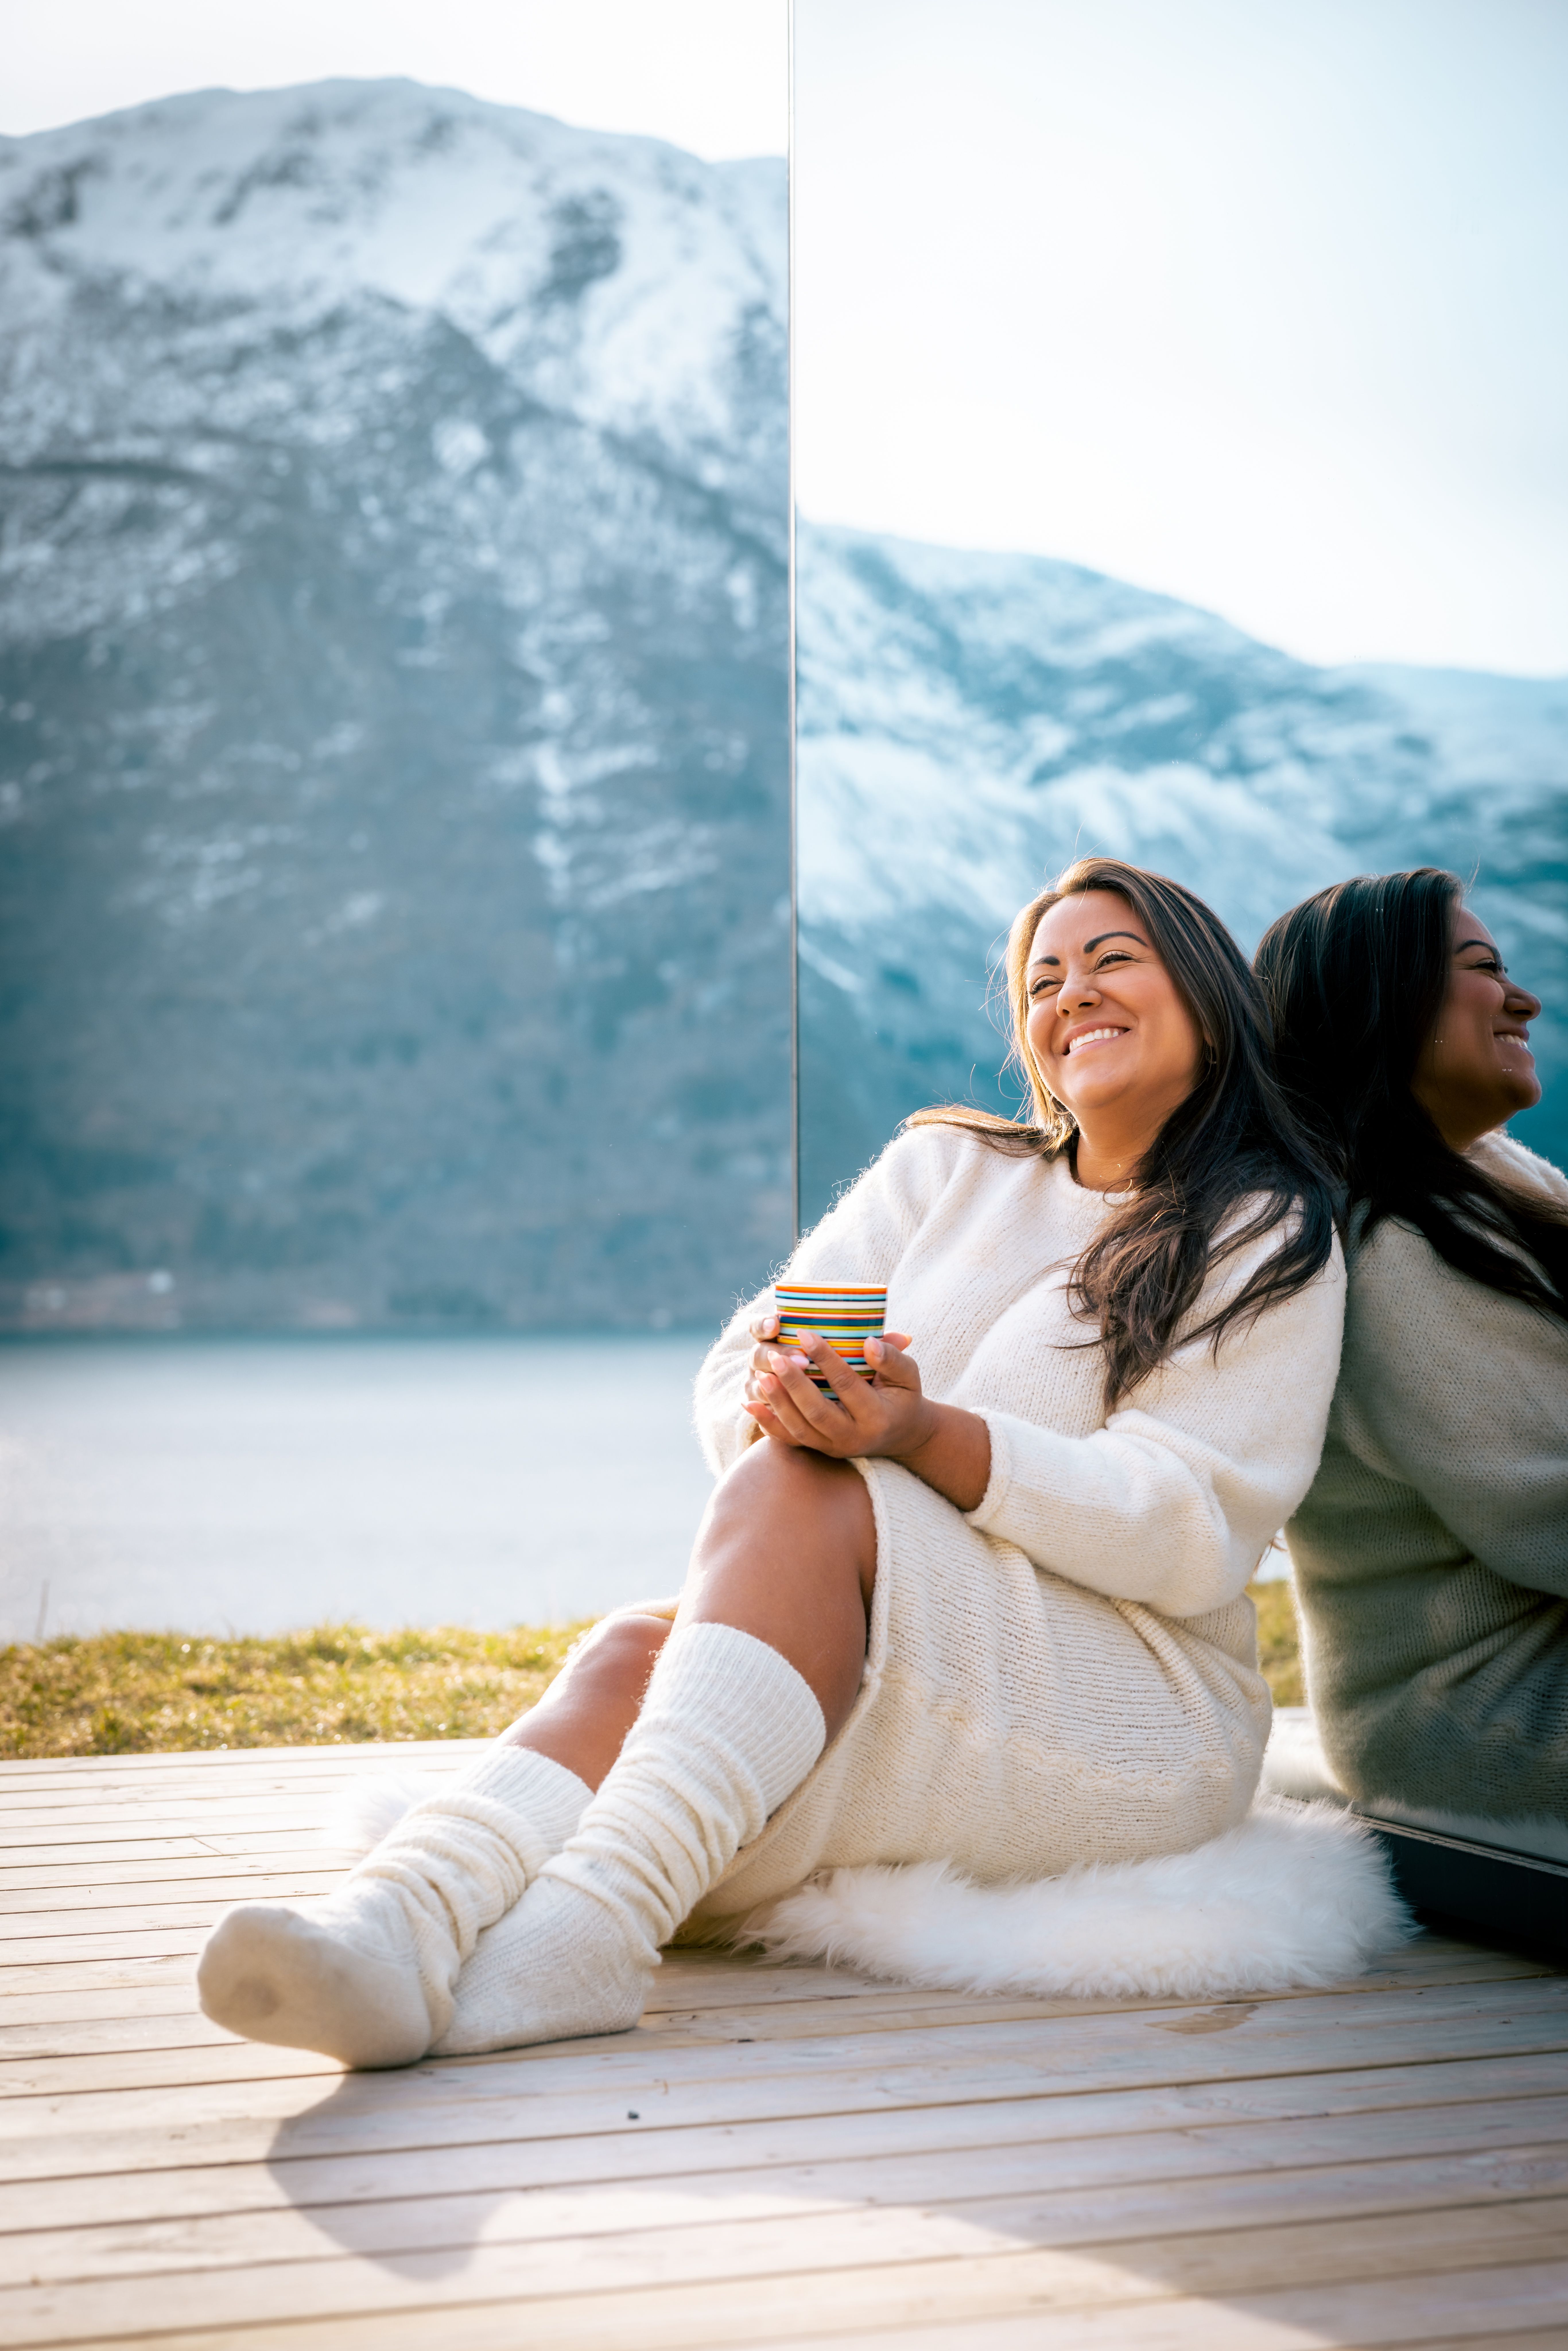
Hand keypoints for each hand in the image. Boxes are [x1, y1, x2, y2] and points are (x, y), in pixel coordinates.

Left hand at [743, 1313, 931, 1461]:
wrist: (903, 1435)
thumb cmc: (903, 1396)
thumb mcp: (909, 1375)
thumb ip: (893, 1358)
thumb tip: (869, 1342)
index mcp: (877, 1416)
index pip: (846, 1384)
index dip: (825, 1358)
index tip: (804, 1333)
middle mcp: (853, 1437)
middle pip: (817, 1411)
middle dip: (794, 1384)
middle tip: (776, 1356)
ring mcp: (834, 1448)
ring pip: (799, 1429)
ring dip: (777, 1402)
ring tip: (761, 1375)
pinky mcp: (820, 1451)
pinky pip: (789, 1440)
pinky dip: (767, 1423)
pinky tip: (748, 1404)